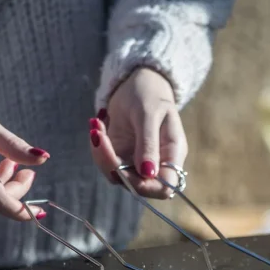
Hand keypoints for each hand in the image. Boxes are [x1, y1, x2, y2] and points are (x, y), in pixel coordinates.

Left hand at [89, 67, 187, 198]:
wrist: (137, 82)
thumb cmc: (149, 94)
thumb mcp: (148, 114)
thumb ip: (148, 144)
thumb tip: (148, 174)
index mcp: (172, 154)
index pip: (165, 187)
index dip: (146, 186)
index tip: (122, 169)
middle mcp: (157, 163)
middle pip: (137, 185)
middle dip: (113, 165)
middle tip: (98, 136)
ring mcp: (138, 161)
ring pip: (117, 176)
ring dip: (101, 155)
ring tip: (97, 126)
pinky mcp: (122, 156)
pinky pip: (107, 163)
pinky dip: (98, 148)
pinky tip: (97, 126)